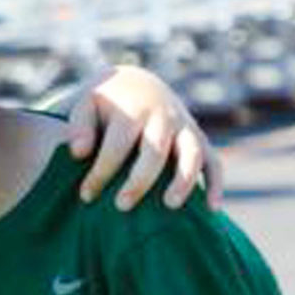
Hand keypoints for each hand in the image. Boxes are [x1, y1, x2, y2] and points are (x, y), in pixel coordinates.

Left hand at [65, 64, 224, 209]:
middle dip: (139, 180)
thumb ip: (79, 126)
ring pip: (192, 154)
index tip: (86, 195)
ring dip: (184, 180)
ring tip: (169, 206)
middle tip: (121, 206)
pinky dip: (216, 183)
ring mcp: (185, 127)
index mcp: (133, 110)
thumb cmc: (106, 104)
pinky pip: (213, 162)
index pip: (117, 145)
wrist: (137, 85)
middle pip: (155, 151)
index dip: (102, 172)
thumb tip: (78, 152)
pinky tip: (212, 209)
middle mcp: (164, 117)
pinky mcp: (199, 140)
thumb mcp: (86, 105)